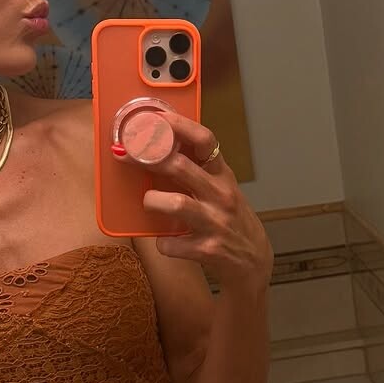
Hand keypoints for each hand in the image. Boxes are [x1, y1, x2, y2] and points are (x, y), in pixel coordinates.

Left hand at [135, 113, 272, 289]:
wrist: (253, 264)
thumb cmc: (232, 222)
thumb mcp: (223, 191)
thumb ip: (199, 173)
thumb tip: (162, 150)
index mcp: (223, 177)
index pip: (205, 141)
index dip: (180, 126)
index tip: (157, 118)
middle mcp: (221, 195)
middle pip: (180, 166)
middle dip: (149, 159)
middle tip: (130, 156)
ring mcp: (215, 223)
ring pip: (175, 204)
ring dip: (153, 202)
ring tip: (150, 203)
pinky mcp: (207, 250)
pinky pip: (171, 244)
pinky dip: (163, 243)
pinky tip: (166, 242)